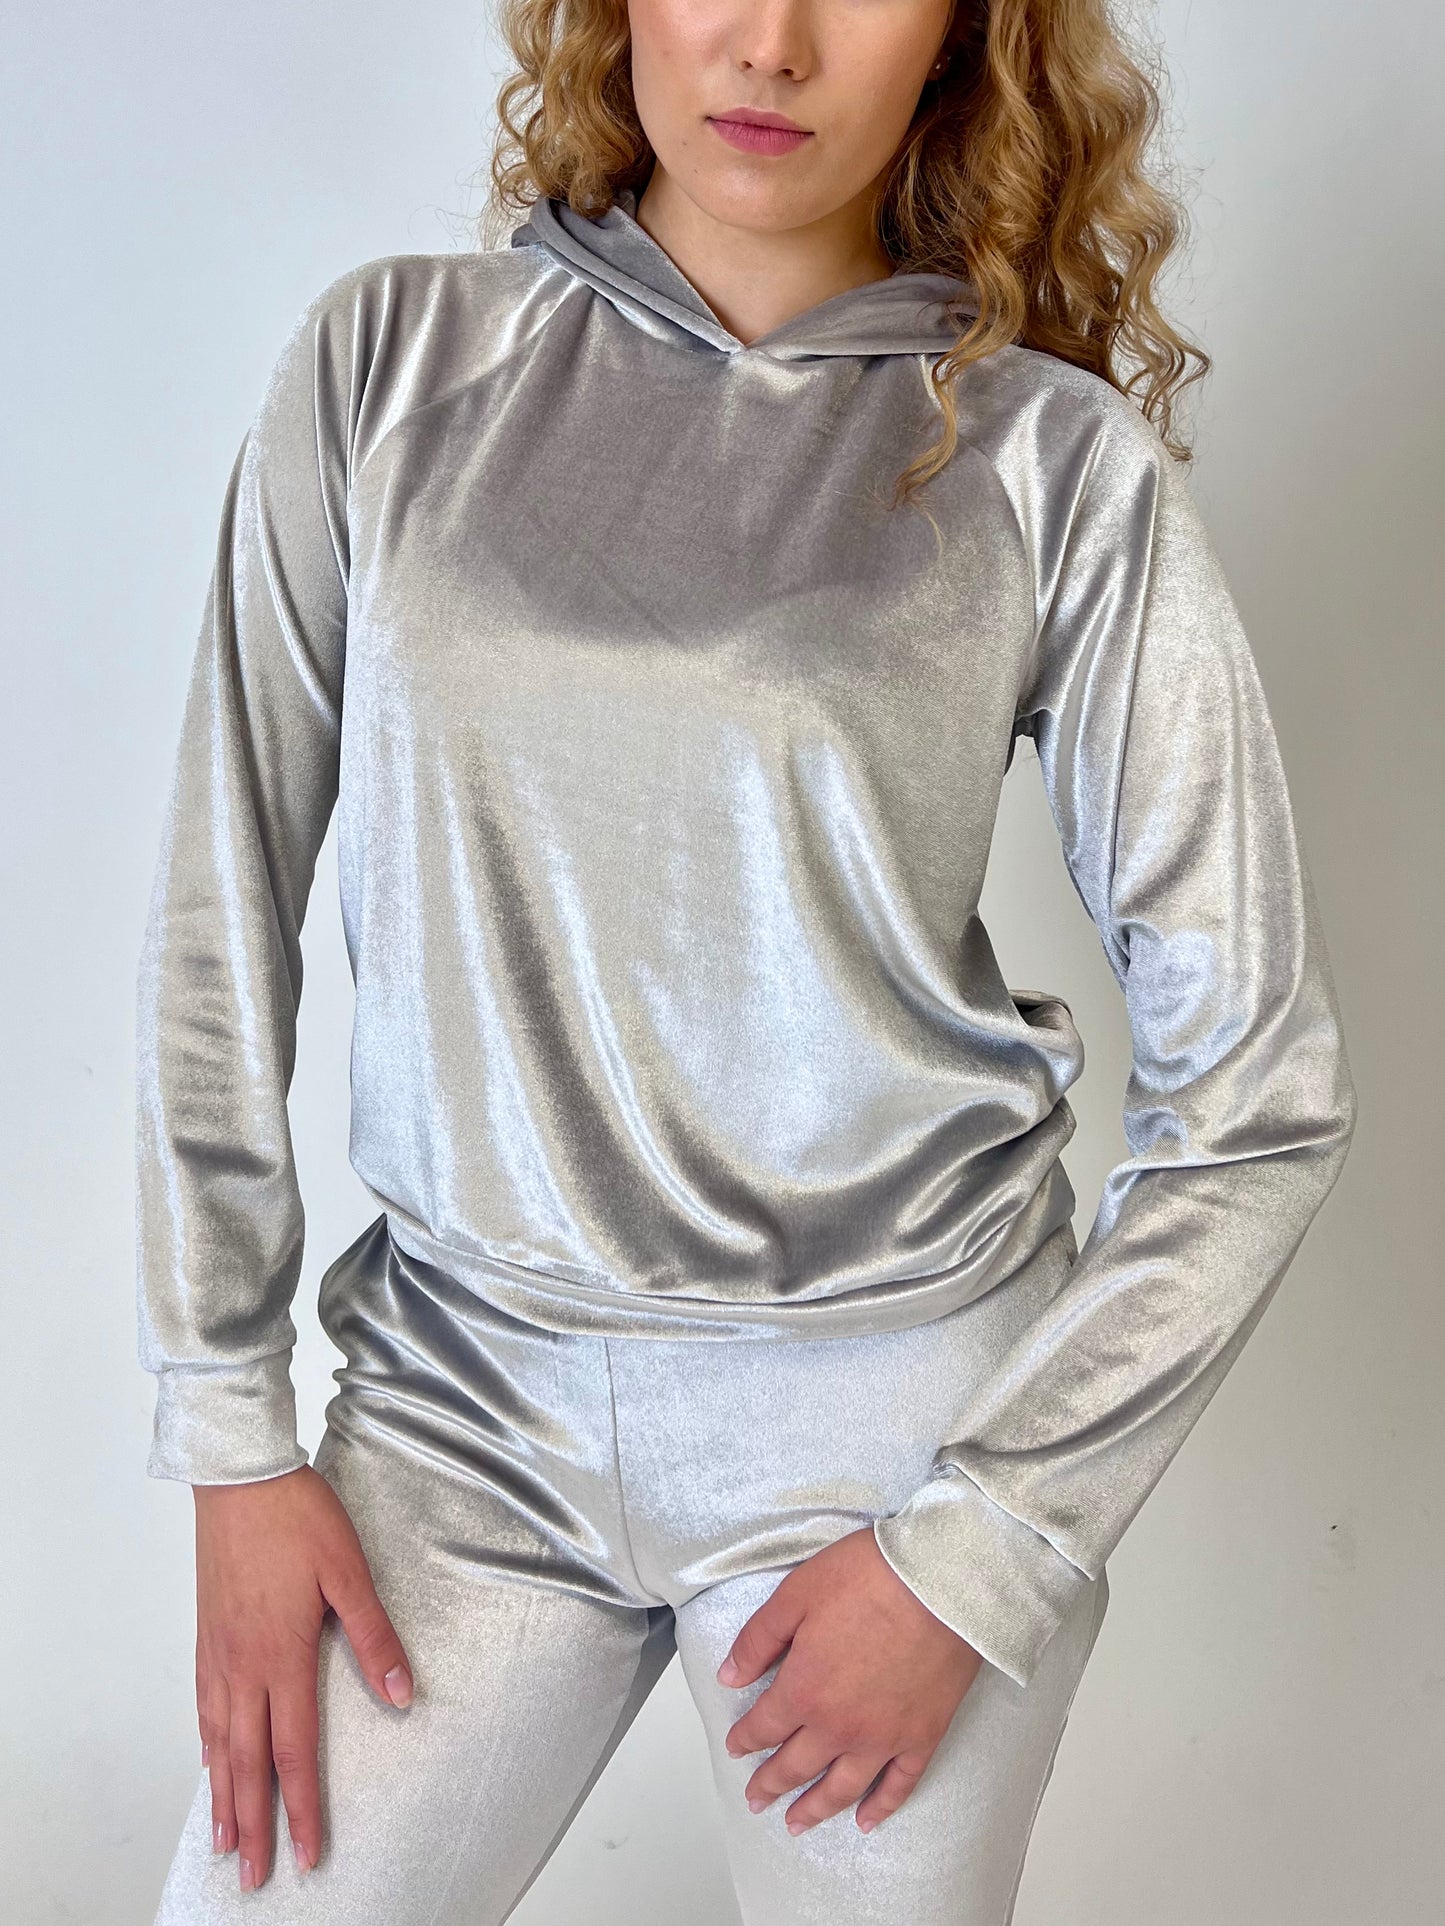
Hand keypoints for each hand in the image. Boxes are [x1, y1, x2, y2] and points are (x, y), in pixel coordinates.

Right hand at [192, 1464, 413, 1891]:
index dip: (302, 1808)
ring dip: (223, 1795)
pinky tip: (210, 1759)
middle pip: (247, 1762)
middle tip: (255, 1877)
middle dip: (254, 1824)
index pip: (293, 1751)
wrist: (238, 1476)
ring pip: (218, 1741)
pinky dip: (207, 1747)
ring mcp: (217, 1652)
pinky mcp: (206, 1635)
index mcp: (281, 1656)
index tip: (310, 1853)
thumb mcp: (349, 1571)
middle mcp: (242, 1665)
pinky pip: (203, 1708)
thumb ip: (374, 1636)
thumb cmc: (297, 1517)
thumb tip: (403, 1693)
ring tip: (225, 1839)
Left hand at [716, 1525, 982, 1833]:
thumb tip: (729, 1676)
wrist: (942, 1583)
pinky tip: (866, 1822)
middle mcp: (839, 1726)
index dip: (745, 1739)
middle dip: (771, 1784)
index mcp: (804, 1690)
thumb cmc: (871, 1578)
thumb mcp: (797, 1593)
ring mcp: (883, 1738)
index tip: (736, 1747)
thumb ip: (759, 1639)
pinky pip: (898, 1785)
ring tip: (796, 1824)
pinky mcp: (922, 1737)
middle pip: (796, 1766)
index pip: (764, 1727)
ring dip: (815, 1810)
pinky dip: (881, 1808)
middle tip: (756, 1800)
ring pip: (841, 1788)